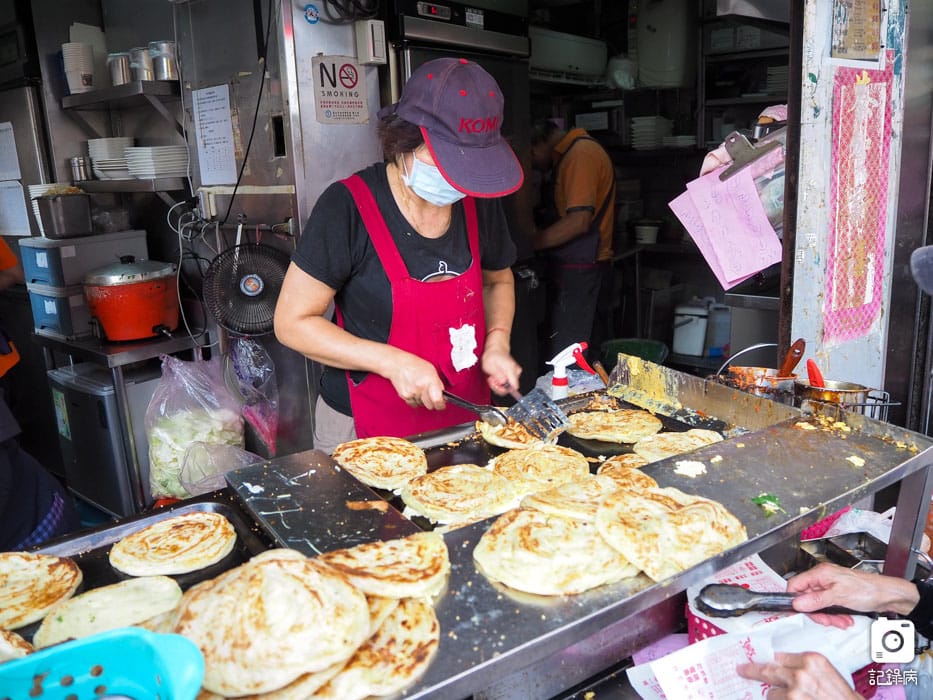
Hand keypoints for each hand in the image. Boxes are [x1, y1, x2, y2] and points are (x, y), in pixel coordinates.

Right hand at [386, 352, 444, 409]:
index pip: (437, 400)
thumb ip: (438, 384)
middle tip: (430, 395)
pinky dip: (414, 400)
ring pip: (421, 405)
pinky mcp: (404, 396)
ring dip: (422, 401)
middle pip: (430, 406)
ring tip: (419, 389)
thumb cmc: (415, 365)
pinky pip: (413, 404)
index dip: (441, 405)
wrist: (398, 364)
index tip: (441, 405)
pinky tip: (413, 391)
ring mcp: (412, 393)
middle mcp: (421, 387)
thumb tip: (443, 396)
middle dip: (432, 402)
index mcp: (430, 380)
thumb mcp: (432, 371)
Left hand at [481, 345, 521, 396]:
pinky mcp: (514, 374)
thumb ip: (497, 375)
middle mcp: (516, 372)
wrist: (496, 350)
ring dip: (498, 384)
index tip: (496, 384)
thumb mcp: (489, 366)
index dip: (504, 389)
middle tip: (492, 380)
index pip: (514, 387)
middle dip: (499, 386)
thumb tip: (502, 382)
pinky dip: (500, 382)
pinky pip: (508, 383)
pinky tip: (496, 376)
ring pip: (508, 386)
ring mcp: (516, 373)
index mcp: (511, 369)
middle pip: (510, 388)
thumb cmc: (492, 356)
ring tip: (493, 377)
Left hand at [736, 651, 859, 699]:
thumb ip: (809, 670)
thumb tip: (790, 668)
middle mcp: (801, 672)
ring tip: (786, 699)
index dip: (772, 661)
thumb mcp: (832, 677)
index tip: (764, 660)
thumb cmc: (846, 699)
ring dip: (775, 698)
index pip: (781, 656)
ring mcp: (793, 691)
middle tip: (742, 669)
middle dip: (752, 670)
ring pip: (771, 693)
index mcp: (813, 660)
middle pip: (768, 670)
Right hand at [785, 562, 918, 627]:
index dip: (794, 600)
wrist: (888, 595)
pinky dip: (835, 615)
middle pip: (807, 598)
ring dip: (828, 616)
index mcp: (820, 573)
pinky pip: (828, 607)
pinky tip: (844, 619)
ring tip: (840, 621)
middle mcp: (823, 578)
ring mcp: (830, 587)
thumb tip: (796, 603)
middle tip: (826, 620)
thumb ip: (816, 600)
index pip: (795, 585)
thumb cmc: (868, 590)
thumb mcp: (839, 596)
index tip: (798, 612)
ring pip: (818, 605)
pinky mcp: (837, 595)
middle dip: (817, 612)